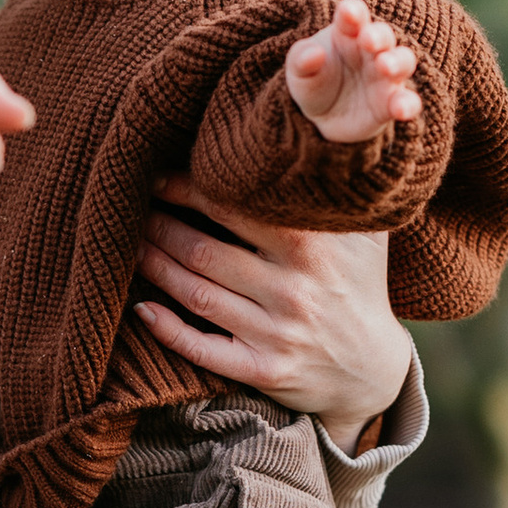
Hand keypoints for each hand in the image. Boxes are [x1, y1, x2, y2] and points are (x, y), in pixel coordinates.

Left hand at [137, 177, 413, 451]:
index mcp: (313, 246)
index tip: (159, 178)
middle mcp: (294, 289)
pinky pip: (203, 349)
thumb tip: (305, 135)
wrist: (375, 369)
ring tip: (133, 246)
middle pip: (203, 250)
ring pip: (197, 294)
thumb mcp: (363, 233)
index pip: (233, 206)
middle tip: (134, 210)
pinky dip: (167, 330)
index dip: (186, 189)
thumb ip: (334, 190)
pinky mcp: (266, 372)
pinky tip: (142, 309)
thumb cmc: (358, 284)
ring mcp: (278, 334)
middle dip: (161, 227)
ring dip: (156, 267)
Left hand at [286, 0, 420, 143]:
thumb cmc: (314, 80)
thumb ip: (302, 59)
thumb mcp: (298, 71)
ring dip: (397, 62)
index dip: (352, 12)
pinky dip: (408, 104)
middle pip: (383, 35)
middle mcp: (371, 51)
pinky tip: (401, 109)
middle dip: (378, 35)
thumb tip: (314, 53)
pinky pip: (407, 101)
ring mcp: (385, 77)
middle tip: (368, 39)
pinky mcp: (391, 104)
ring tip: (385, 66)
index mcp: (347, 33)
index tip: (347, 11)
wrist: (322, 117)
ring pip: (403, 62)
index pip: (352, 16)